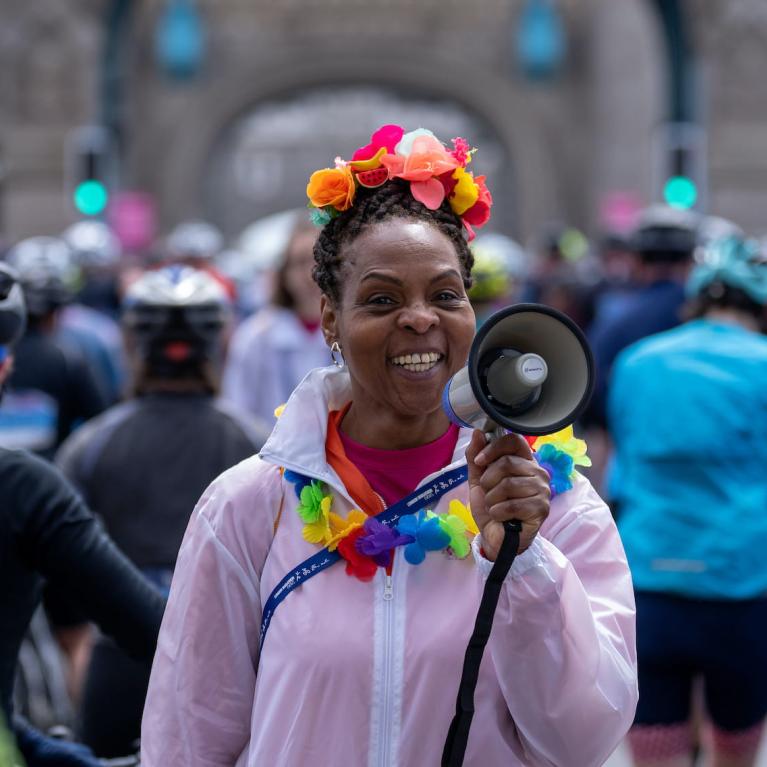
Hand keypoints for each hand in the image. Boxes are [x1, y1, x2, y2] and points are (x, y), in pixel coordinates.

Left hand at [466, 430, 550, 560]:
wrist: (495, 537)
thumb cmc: (491, 506)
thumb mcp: (478, 480)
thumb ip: (476, 457)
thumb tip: (477, 432)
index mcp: (524, 461)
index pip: (514, 441)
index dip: (493, 448)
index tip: (479, 462)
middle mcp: (537, 471)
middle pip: (507, 463)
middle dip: (488, 480)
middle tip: (488, 493)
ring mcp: (543, 490)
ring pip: (508, 484)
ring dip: (492, 499)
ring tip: (495, 506)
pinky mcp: (542, 508)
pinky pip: (512, 504)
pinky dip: (498, 512)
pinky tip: (500, 516)